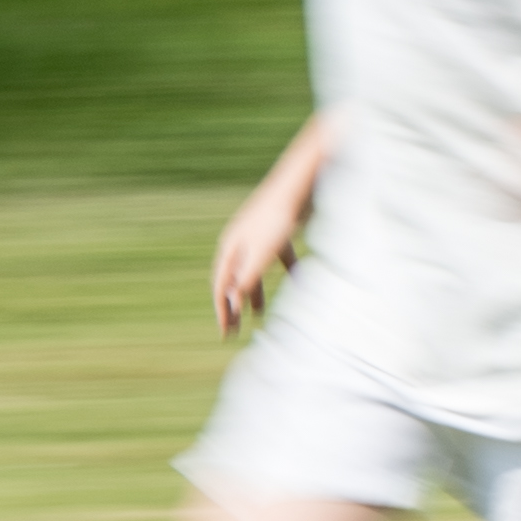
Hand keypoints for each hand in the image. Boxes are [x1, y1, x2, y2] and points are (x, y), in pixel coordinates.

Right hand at [208, 187, 302, 335]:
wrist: (299, 186)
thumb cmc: (278, 218)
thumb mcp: (262, 252)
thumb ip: (248, 276)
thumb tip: (232, 302)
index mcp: (230, 248)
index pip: (221, 286)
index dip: (222, 311)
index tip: (225, 333)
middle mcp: (240, 243)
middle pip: (233, 280)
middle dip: (232, 307)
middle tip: (234, 330)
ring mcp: (259, 238)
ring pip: (253, 272)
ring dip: (254, 294)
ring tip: (258, 315)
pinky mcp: (279, 233)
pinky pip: (279, 259)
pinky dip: (285, 273)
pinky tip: (296, 284)